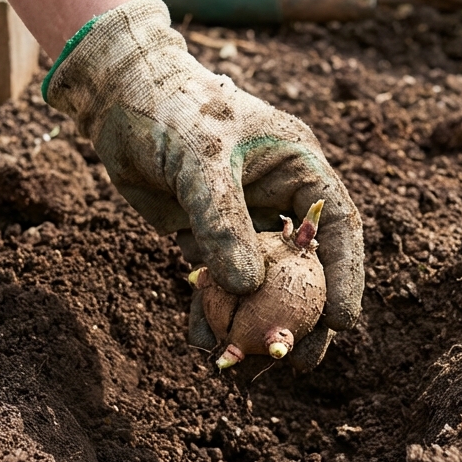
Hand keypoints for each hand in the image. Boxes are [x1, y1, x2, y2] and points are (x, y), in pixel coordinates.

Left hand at [43, 0, 363, 369]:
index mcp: (299, 168)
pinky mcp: (205, 235)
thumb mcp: (200, 160)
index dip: (345, 276)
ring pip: (260, 282)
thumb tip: (247, 288)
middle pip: (303, 266)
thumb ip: (222, 222)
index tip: (342, 322)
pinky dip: (210, 311)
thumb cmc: (170, 112)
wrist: (117, 99)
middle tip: (295, 359)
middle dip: (301, 314)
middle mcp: (277, 197)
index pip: (336, 227)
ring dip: (251, 322)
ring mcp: (242, 219)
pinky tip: (200, 340)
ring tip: (241, 361)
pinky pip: (217, 282)